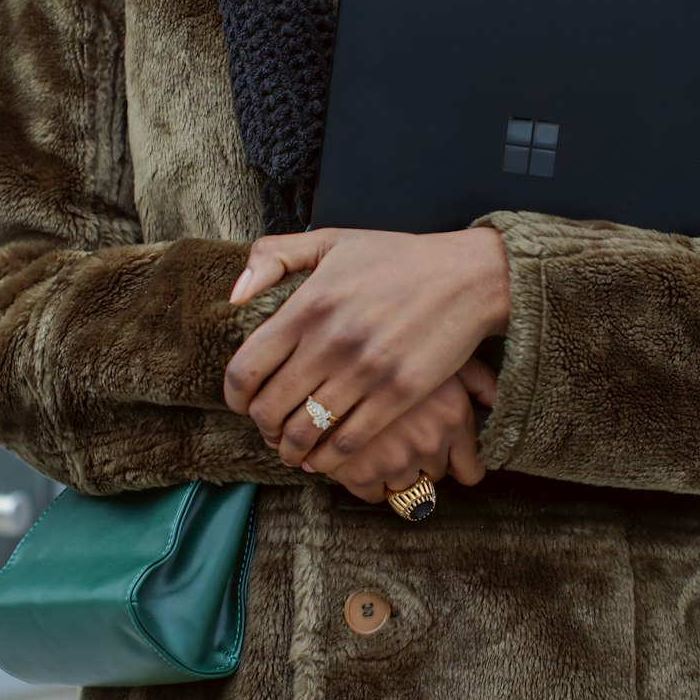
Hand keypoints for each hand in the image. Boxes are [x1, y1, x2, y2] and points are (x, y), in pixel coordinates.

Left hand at [224, 225, 509, 467]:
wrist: (466, 277)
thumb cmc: (397, 258)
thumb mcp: (330, 240)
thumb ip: (273, 257)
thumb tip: (233, 297)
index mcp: (308, 305)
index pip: (246, 369)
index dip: (234, 397)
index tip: (241, 404)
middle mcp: (331, 341)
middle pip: (270, 408)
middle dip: (261, 428)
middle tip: (268, 430)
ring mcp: (366, 371)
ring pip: (305, 432)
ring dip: (290, 449)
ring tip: (292, 449)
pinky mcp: (399, 394)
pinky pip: (348, 441)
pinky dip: (328, 458)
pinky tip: (323, 458)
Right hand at [294, 363, 495, 502]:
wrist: (326, 350)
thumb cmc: (394, 345)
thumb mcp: (442, 352)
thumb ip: (478, 379)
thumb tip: (496, 399)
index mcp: (454, 416)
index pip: (470, 472)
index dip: (458, 466)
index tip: (447, 460)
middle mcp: (430, 441)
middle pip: (435, 477)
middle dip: (423, 462)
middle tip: (404, 438)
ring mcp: (394, 459)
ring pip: (405, 488)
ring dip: (395, 472)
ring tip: (380, 445)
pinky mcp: (359, 472)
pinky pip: (372, 494)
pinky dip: (367, 482)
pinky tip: (361, 458)